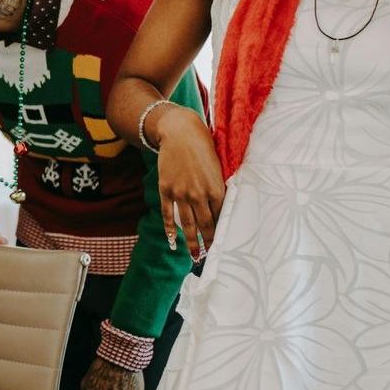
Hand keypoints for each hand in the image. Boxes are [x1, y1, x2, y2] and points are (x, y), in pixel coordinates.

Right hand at [151, 105, 222, 259]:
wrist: (179, 132)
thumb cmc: (203, 146)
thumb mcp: (218, 166)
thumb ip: (220, 187)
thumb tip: (224, 206)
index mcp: (216, 188)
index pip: (220, 217)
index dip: (221, 233)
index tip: (223, 245)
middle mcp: (199, 193)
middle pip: (205, 225)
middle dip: (208, 243)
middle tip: (210, 257)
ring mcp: (181, 193)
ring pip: (188, 224)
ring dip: (191, 243)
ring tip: (194, 256)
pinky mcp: (166, 189)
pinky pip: (169, 214)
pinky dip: (170, 229)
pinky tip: (172, 241)